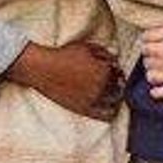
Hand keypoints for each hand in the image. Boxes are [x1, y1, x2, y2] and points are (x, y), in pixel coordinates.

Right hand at [6, 39, 124, 121]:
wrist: (43, 68)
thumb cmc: (64, 55)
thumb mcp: (86, 47)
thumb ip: (105, 53)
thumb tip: (116, 61)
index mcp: (104, 70)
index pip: (119, 73)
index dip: (117, 72)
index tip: (113, 72)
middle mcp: (102, 86)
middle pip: (118, 87)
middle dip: (117, 84)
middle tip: (113, 83)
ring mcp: (93, 99)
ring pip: (114, 101)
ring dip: (115, 97)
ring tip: (111, 95)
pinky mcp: (84, 109)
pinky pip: (104, 115)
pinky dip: (110, 112)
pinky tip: (110, 109)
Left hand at [141, 21, 162, 99]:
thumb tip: (154, 34)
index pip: (145, 39)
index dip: (148, 39)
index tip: (152, 41)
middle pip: (146, 57)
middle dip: (150, 55)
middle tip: (158, 54)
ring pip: (150, 75)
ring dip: (153, 71)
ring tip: (160, 69)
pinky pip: (161, 92)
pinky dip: (156, 92)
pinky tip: (157, 89)